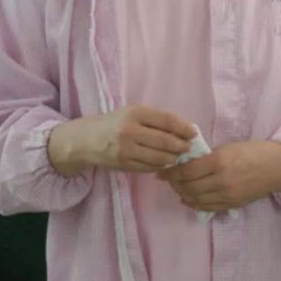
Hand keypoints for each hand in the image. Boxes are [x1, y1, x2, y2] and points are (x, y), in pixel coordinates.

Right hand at [48, 106, 196, 175]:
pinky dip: (160, 166)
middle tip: (188, 148)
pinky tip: (164, 163)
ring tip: (177, 157)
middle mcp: (131, 131)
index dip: (184, 128)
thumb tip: (184, 130)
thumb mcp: (133, 113)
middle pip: (165, 141)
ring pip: (159, 157)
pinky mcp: (124, 164)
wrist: (86, 139)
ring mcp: (127, 150)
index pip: (167, 121)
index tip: (194, 133)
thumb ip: (155, 120)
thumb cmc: (115, 123)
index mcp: (135, 113)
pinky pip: (149, 167)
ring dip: (172, 159)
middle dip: (181, 146)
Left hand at [158, 141, 280, 212]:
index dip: (171, 172)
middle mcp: (221, 181)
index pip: (186, 171)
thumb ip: (207, 156)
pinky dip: (193, 203)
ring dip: (182, 193)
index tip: (162, 169)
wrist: (277, 167)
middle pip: (188, 187)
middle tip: (167, 178)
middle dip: (173, 183)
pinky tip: (187, 197)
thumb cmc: (252, 151)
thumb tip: (183, 163)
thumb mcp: (228, 147)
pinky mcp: (231, 205)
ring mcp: (227, 196)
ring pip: (195, 199)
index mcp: (220, 162)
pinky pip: (206, 207)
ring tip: (177, 186)